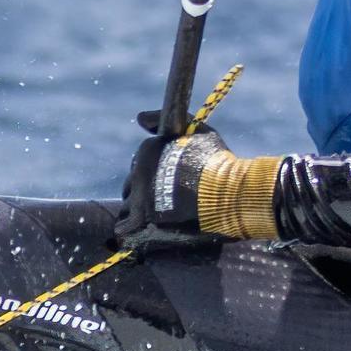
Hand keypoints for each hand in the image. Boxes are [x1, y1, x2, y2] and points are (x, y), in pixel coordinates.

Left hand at [114, 129, 232, 255]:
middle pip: (131, 187)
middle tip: (165, 204)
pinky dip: (132, 231)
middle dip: (143, 195)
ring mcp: (138, 196)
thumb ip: (168, 121)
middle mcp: (137, 171)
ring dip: (139, 213)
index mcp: (147, 150)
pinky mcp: (142, 219)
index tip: (166, 184)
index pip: (138, 166)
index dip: (152, 177)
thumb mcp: (196, 132)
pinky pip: (124, 228)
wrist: (226, 192)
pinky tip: (144, 233)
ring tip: (160, 220)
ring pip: (127, 207)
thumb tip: (140, 117)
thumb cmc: (216, 162)